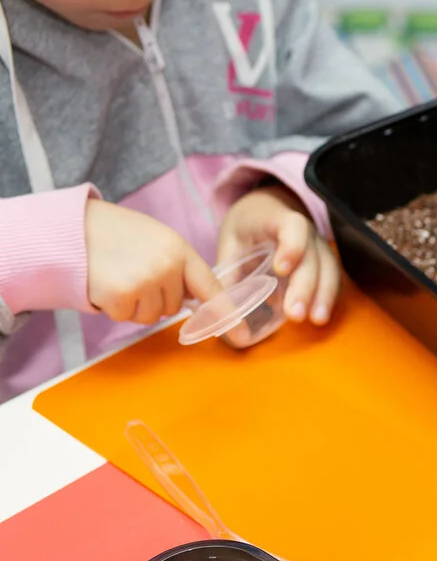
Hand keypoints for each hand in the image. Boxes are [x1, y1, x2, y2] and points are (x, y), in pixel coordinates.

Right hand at [83, 198, 218, 324]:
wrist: (71, 225)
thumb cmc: (118, 235)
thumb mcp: (158, 240)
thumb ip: (180, 267)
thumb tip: (199, 302)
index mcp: (179, 250)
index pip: (210, 287)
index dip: (227, 313)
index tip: (242, 335)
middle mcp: (166, 266)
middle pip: (174, 306)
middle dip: (155, 295)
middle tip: (132, 270)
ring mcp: (144, 281)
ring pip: (152, 316)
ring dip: (135, 303)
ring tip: (118, 274)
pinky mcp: (120, 296)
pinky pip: (127, 317)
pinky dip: (115, 306)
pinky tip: (106, 282)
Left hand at [218, 184, 340, 326]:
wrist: (266, 212)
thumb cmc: (247, 228)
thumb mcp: (231, 243)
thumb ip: (228, 273)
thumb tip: (221, 308)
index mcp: (278, 219)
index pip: (293, 228)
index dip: (291, 247)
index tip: (280, 270)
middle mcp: (307, 233)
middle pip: (313, 257)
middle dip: (305, 287)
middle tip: (295, 314)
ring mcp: (319, 248)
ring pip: (329, 270)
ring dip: (323, 296)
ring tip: (316, 320)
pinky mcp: (325, 264)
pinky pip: (333, 280)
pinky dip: (328, 298)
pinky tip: (320, 316)